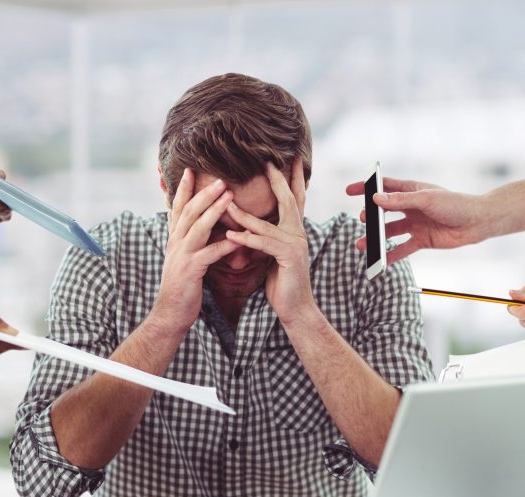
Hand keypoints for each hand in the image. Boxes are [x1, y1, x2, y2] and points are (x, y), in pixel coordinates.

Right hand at [153, 168, 238, 333]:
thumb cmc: (182, 287)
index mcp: (174, 239)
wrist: (170, 313)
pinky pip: (210, 253)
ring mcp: (182, 256)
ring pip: (198, 227)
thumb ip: (190, 242)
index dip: (184, 189)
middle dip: (204, 193)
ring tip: (229, 196)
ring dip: (214, 210)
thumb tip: (201, 228)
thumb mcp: (183, 259)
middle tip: (220, 177)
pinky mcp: (191, 271)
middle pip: (189, 211)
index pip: (178, 208)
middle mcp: (175, 243)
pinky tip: (240, 238)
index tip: (191, 170)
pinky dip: (226, 244)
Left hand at [225, 158, 313, 326]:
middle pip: (289, 201)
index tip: (289, 159)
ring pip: (267, 223)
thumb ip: (267, 238)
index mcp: (295, 231)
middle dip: (278, 180)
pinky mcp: (288, 258)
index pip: (294, 199)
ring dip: (244, 213)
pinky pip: (263, 244)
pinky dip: (246, 239)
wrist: (295, 308)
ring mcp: (295, 245)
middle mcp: (298, 234)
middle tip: (268, 161)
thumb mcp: (273, 255)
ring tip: (226, 202)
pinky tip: (230, 235)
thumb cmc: (282, 282)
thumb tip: (252, 225)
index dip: (292, 179)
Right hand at [346, 177, 484, 262]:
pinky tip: (380, 260)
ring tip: (363, 245)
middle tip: (363, 220)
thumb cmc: (455, 204)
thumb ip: (400, 200)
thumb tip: (376, 199)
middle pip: (384, 211)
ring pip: (390, 231)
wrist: (477, 223)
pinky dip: (391, 255)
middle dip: (370, 216)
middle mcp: (411, 207)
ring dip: (376, 238)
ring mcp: (415, 224)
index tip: (349, 191)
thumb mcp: (426, 199)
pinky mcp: (421, 240)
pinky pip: (402, 248)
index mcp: (412, 191)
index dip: (366, 188)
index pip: (384, 187)